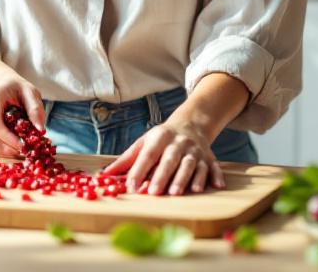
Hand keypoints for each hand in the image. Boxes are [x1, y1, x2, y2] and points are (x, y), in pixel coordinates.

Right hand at [0, 67, 46, 158]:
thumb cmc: (15, 88)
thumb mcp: (29, 91)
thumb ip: (35, 109)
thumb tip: (40, 130)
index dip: (7, 137)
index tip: (23, 145)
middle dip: (7, 148)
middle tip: (26, 152)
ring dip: (3, 152)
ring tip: (20, 152)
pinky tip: (12, 150)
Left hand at [102, 118, 224, 195]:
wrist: (191, 124)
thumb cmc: (162, 139)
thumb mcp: (143, 143)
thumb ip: (126, 160)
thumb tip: (104, 175)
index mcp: (160, 137)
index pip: (148, 154)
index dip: (139, 170)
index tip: (131, 186)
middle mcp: (179, 143)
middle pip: (171, 159)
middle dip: (162, 176)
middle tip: (154, 192)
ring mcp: (195, 151)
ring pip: (191, 164)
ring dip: (185, 178)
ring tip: (176, 193)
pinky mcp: (209, 158)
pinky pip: (213, 167)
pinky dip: (214, 177)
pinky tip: (214, 187)